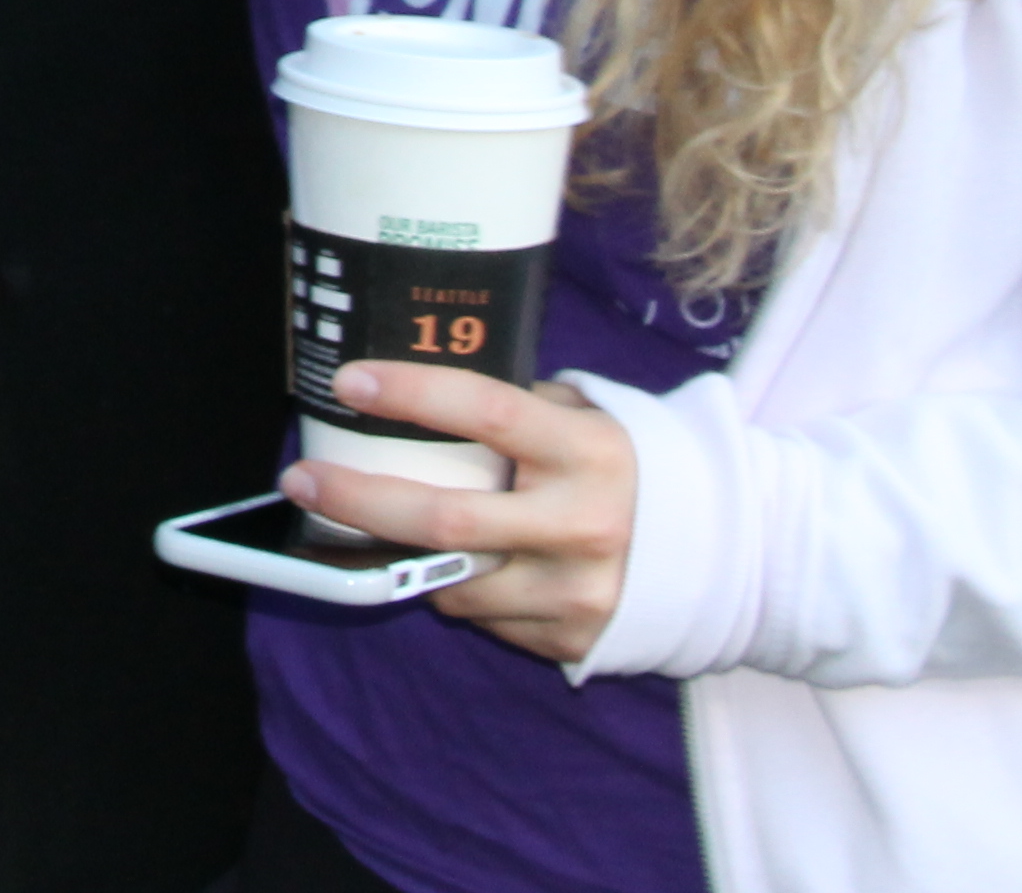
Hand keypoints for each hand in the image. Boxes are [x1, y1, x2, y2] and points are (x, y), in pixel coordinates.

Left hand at [282, 362, 636, 664]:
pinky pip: (480, 616)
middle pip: (444, 520)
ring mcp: (576, 590)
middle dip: (356, 500)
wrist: (721, 557)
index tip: (349, 382)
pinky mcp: (570, 639)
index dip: (413, 394)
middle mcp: (581, 523)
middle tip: (300, 480)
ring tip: (370, 530)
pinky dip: (452, 590)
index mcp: (586, 451)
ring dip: (399, 556)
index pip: (487, 413)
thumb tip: (416, 391)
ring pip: (449, 580)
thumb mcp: (587, 419)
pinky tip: (452, 567)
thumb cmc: (628, 468)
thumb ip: (518, 406)